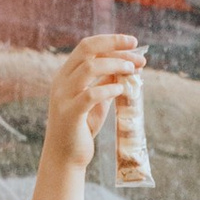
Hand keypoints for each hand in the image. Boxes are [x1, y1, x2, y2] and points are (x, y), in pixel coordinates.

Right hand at [41, 33, 145, 176]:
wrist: (64, 158)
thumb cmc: (81, 128)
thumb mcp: (97, 101)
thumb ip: (106, 83)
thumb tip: (127, 67)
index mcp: (66, 75)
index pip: (87, 47)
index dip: (111, 41)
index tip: (133, 43)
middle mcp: (61, 82)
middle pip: (87, 50)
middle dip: (114, 46)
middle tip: (137, 53)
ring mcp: (63, 97)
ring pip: (89, 68)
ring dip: (115, 65)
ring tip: (132, 70)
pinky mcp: (69, 114)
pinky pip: (90, 95)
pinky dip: (108, 89)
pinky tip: (122, 90)